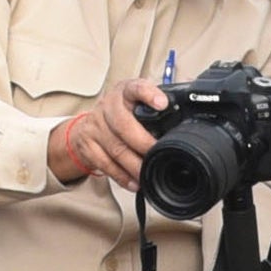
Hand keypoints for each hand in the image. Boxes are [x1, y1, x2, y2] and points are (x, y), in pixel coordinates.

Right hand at [43, 78, 168, 191]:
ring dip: (135, 165)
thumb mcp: (134, 104)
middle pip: (124, 125)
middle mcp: (108, 107)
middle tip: (158, 153)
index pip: (135, 88)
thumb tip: (184, 127)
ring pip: (116, 149)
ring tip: (148, 173)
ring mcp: (95, 126)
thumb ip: (154, 112)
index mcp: (125, 92)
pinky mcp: (87, 145)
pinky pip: (106, 164)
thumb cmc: (119, 115)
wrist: (86, 127)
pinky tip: (134, 182)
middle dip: (143, 143)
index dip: (148, 94)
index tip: (162, 103)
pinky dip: (122, 176)